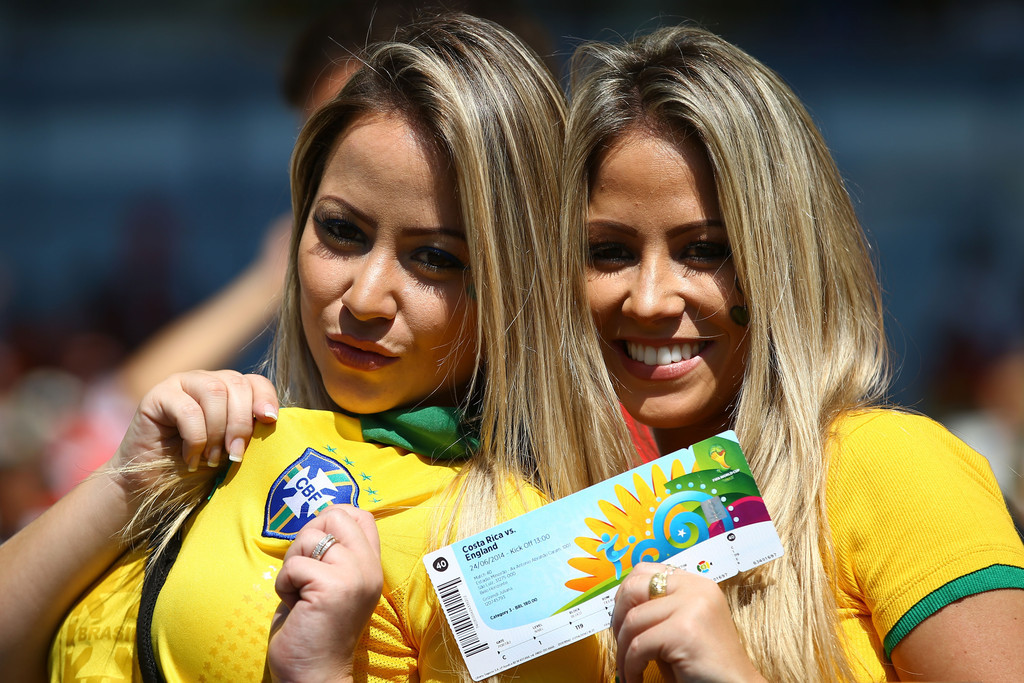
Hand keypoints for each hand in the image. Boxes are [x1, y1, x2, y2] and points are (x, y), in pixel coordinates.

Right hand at [110, 370, 278, 492]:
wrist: (151, 486)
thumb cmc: (196, 469)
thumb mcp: (230, 450)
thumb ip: (249, 433)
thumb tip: (272, 424)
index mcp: (229, 391)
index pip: (255, 382)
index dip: (265, 398)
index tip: (270, 421)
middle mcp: (206, 381)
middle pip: (236, 384)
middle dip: (241, 422)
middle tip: (235, 454)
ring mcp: (181, 384)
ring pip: (214, 391)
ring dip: (218, 430)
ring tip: (212, 458)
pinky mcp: (157, 396)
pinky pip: (187, 409)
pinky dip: (195, 438)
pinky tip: (190, 458)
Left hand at [267, 505, 382, 682]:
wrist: (316, 674)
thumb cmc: (316, 629)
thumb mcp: (335, 582)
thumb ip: (335, 553)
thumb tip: (318, 520)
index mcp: (371, 565)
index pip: (361, 515)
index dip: (331, 520)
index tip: (317, 548)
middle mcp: (368, 567)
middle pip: (335, 516)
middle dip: (308, 537)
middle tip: (305, 571)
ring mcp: (353, 576)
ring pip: (310, 537)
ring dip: (292, 564)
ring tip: (300, 593)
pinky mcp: (331, 588)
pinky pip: (294, 565)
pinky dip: (284, 584)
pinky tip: (295, 606)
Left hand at [611, 563, 764, 682]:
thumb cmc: (705, 667)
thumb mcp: (680, 627)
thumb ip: (657, 610)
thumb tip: (618, 606)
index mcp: (696, 584)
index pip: (645, 571)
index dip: (624, 595)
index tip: (620, 621)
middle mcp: (696, 589)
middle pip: (633, 587)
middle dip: (617, 619)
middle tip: (619, 644)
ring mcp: (692, 606)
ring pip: (632, 621)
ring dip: (623, 651)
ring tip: (628, 670)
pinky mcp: (684, 631)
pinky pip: (639, 646)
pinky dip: (630, 667)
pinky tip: (635, 679)